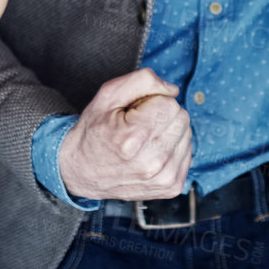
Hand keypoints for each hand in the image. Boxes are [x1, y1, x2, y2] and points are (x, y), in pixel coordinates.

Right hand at [58, 68, 192, 201]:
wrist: (80, 171)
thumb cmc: (93, 131)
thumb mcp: (107, 95)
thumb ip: (142, 81)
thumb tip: (173, 90)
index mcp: (133, 137)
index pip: (170, 103)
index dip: (152, 102)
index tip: (134, 113)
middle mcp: (151, 162)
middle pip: (182, 118)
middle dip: (163, 115)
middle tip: (139, 125)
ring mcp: (163, 178)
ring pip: (187, 135)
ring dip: (168, 132)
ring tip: (144, 140)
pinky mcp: (171, 187)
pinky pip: (187, 153)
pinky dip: (172, 148)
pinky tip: (152, 152)